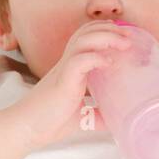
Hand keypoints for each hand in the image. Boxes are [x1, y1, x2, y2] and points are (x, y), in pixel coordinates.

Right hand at [12, 21, 132, 149]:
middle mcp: (68, 63)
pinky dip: (96, 58)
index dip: (106, 31)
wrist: (28, 128)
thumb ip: (98, 115)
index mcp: (72, 67)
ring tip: (124, 45)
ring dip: (107, 38)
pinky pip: (79, 60)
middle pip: (88, 32)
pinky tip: (108, 63)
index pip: (87, 37)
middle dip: (111, 30)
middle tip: (130, 37)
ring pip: (84, 40)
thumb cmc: (51, 121)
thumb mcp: (82, 118)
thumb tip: (118, 122)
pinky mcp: (63, 80)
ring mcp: (64, 70)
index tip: (125, 37)